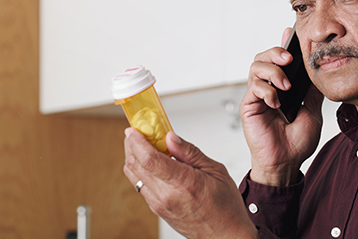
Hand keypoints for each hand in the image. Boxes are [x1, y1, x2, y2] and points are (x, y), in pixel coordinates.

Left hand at [123, 128, 257, 238]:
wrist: (225, 235)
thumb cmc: (225, 206)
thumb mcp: (215, 171)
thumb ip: (190, 152)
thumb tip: (171, 137)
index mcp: (183, 183)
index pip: (150, 159)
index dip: (137, 141)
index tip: (133, 129)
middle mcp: (166, 196)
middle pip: (136, 165)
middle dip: (131, 145)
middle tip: (137, 131)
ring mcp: (159, 205)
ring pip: (134, 176)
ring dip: (133, 157)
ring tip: (143, 144)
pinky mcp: (157, 209)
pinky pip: (141, 186)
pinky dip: (141, 170)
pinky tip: (151, 162)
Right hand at [239, 27, 323, 186]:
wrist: (287, 162)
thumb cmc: (297, 141)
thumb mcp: (313, 110)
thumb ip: (312, 90)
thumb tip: (319, 69)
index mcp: (282, 86)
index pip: (280, 59)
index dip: (283, 44)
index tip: (291, 33)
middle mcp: (268, 87)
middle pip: (263, 57)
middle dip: (276, 51)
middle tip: (289, 58)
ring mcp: (257, 96)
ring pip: (255, 67)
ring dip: (272, 71)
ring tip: (285, 85)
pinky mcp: (248, 106)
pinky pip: (253, 87)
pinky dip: (266, 90)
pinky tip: (276, 101)